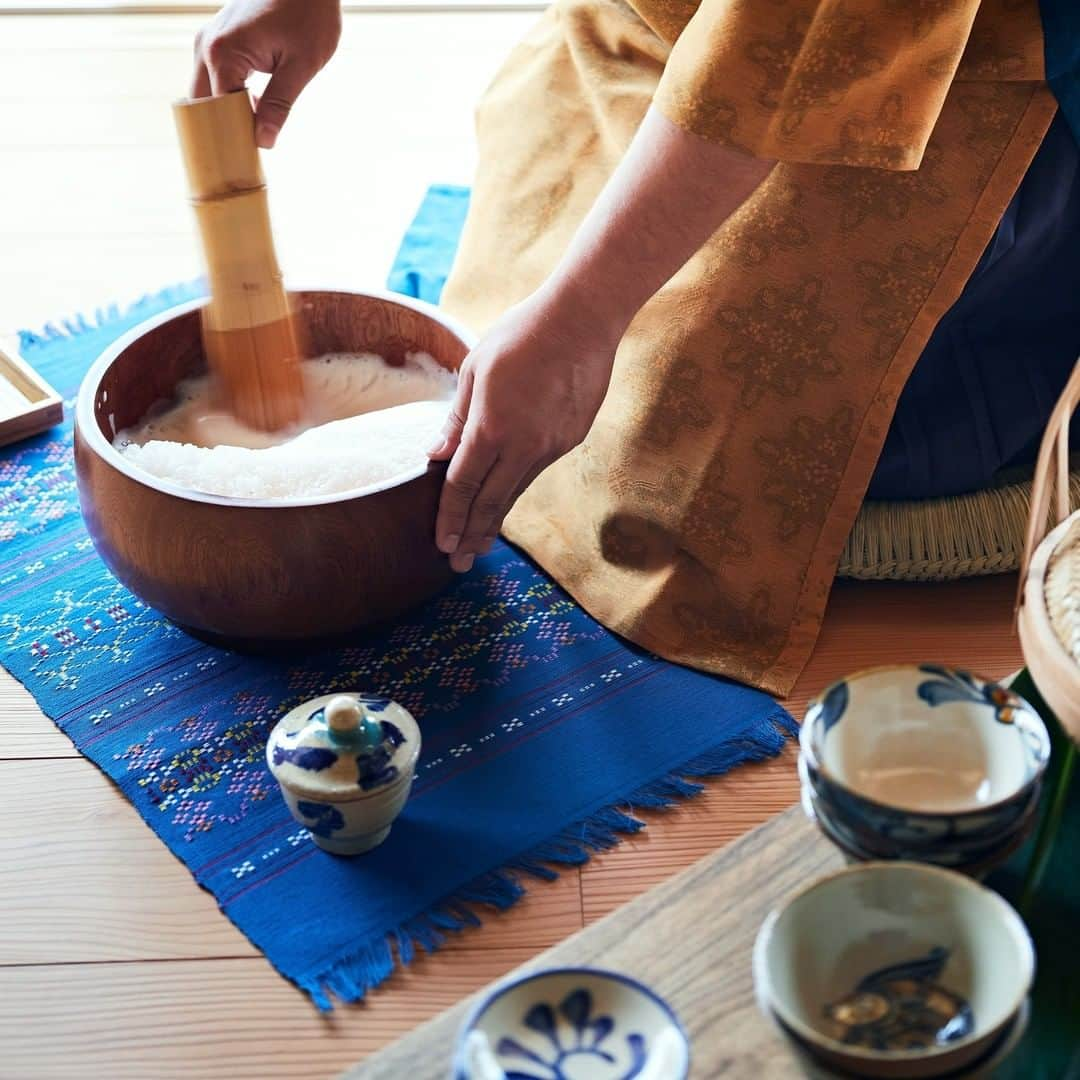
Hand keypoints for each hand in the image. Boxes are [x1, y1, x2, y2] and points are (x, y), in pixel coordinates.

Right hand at [191, 0, 341, 147]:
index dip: (234, 137)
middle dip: (221, 128)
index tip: (249, 160)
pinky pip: (214, 76)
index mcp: (223, 54)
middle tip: (247, 153)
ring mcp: (209, 39)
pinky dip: (227, 96)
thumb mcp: (301, 66)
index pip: (219, 111)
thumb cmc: (309, 15)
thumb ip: (279, 105)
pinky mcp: (218, 37)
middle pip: (202, 104)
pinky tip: (252, 112)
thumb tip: (263, 141)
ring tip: (250, 136)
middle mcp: (207, 46)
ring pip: (204, 90)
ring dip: (224, 112)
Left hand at [428, 286, 618, 572]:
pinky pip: (536, 470)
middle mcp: (523, 447)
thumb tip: (435, 456)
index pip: (462, 486)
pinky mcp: (571, 439)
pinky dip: (517, 488)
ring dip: (495, 519)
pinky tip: (506, 496)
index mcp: (491, 429)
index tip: (441, 544)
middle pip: (491, 503)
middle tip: (459, 565)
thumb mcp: (475, 370)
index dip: (449, 518)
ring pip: (516, 491)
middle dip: (472, 536)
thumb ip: (456, 419)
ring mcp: (551, 446)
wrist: (583, 319)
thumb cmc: (520, 335)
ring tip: (481, 542)